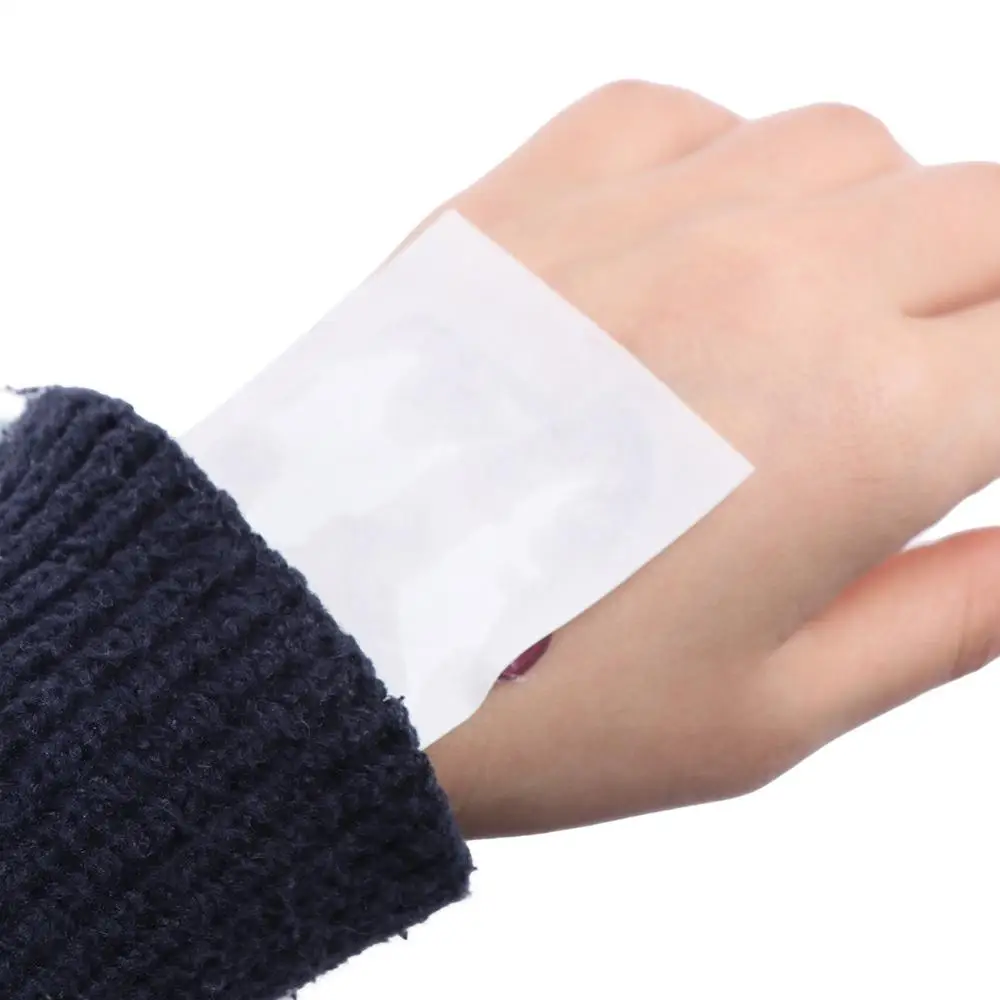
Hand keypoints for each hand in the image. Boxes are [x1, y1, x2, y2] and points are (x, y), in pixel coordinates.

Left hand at [419, 81, 999, 836]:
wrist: (310, 633)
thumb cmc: (524, 698)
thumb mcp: (766, 713)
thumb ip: (947, 618)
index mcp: (859, 425)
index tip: (971, 432)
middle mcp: (769, 284)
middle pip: (987, 214)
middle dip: (987, 302)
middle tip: (934, 383)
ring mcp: (640, 219)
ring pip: (844, 148)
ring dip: (869, 228)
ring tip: (810, 334)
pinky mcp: (526, 195)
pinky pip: (681, 119)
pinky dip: (723, 172)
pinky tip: (694, 260)